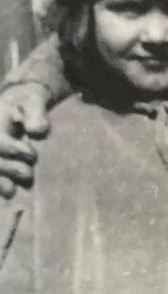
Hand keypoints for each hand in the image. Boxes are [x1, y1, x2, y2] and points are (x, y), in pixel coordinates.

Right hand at [0, 85, 50, 199]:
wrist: (21, 107)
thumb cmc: (28, 103)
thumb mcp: (33, 99)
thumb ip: (36, 112)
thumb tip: (37, 132)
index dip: (12, 149)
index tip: (31, 154)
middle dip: (7, 168)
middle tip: (27, 173)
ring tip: (11, 189)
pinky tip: (4, 194)